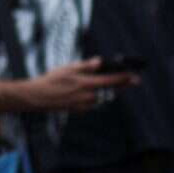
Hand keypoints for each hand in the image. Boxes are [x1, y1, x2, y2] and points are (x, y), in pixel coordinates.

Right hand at [23, 57, 138, 111]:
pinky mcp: (80, 110)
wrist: (38, 97)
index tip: (135, 77)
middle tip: (130, 81)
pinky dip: (93, 96)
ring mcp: (84, 105)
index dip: (124, 79)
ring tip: (103, 83)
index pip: (110, 81)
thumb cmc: (52, 80)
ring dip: (105, 90)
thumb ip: (86, 66)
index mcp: (86, 84)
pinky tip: (86, 91)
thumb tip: (99, 62)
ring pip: (101, 97)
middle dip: (120, 86)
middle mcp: (88, 97)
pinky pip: (92, 102)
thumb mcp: (69, 69)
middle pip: (109, 91)